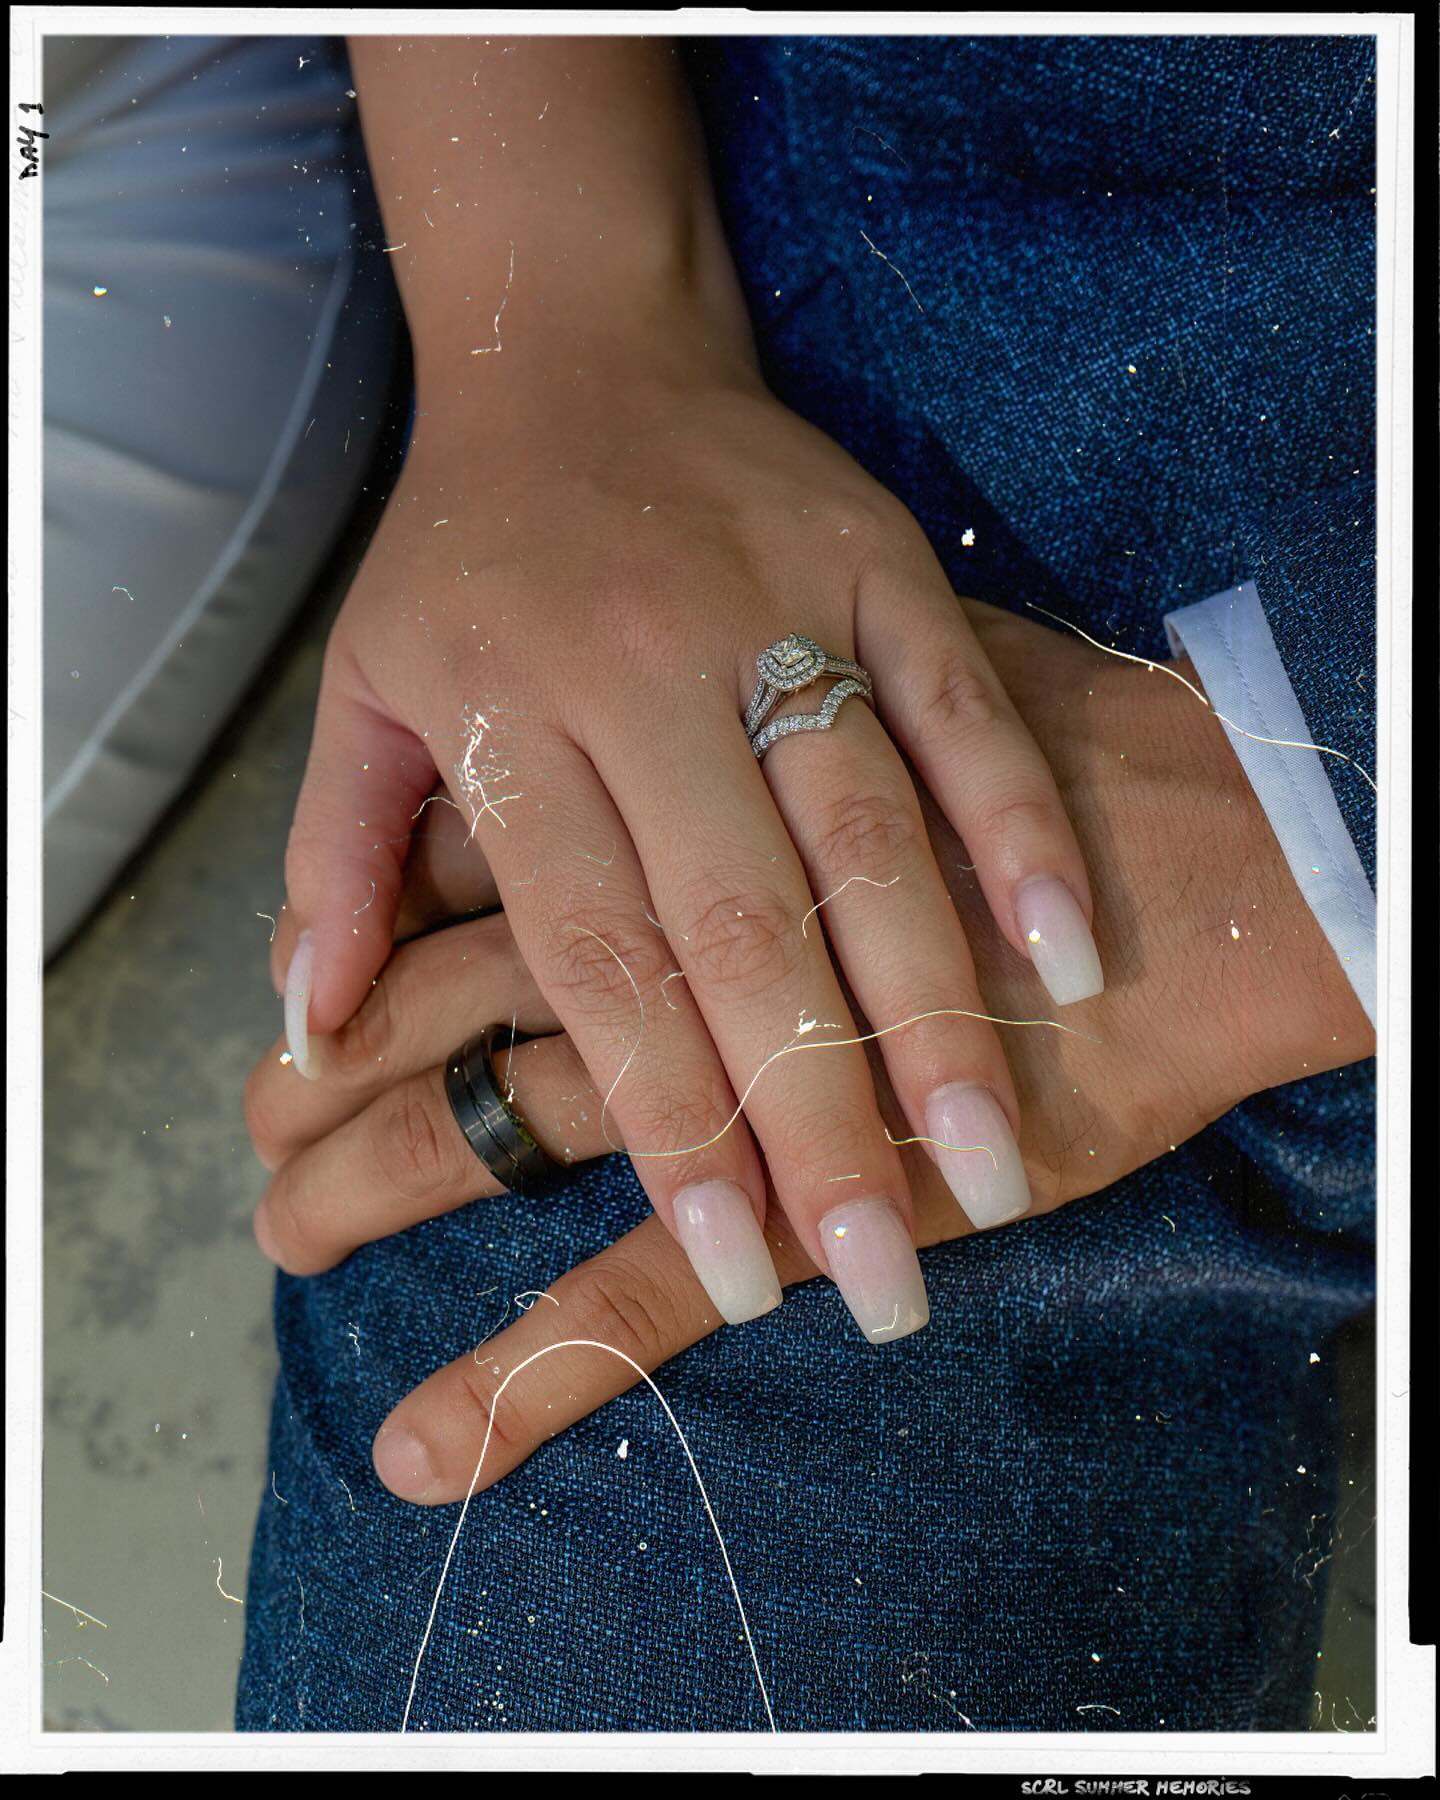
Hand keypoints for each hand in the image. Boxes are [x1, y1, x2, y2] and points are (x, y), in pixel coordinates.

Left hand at [267, 49, 1100, 1345]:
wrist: (575, 344)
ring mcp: (777, 613)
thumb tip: (308, 1030)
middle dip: (812, 1113)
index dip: (667, 1118)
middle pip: (739, 929)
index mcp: (516, 717)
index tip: (730, 1267)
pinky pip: (958, 710)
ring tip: (983, 1166)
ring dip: (931, 1007)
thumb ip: (336, 861)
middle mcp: (644, 675)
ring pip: (863, 837)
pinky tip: (1070, 954)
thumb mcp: (363, 690)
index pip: (595, 956)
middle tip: (877, 1272)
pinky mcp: (881, 565)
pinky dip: (1014, 828)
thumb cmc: (468, 551)